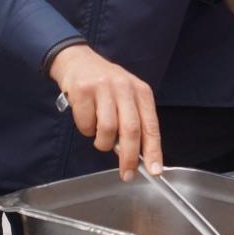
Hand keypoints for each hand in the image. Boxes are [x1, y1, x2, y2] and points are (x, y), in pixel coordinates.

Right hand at [50, 44, 161, 179]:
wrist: (78, 61)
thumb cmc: (106, 85)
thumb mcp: (127, 97)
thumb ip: (133, 122)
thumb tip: (137, 155)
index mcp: (141, 92)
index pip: (151, 126)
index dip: (154, 151)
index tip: (155, 170)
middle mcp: (125, 88)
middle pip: (131, 130)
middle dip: (129, 157)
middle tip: (127, 173)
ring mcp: (103, 88)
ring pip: (107, 130)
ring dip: (102, 142)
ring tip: (99, 138)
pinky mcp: (83, 90)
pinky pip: (86, 124)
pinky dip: (86, 130)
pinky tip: (86, 120)